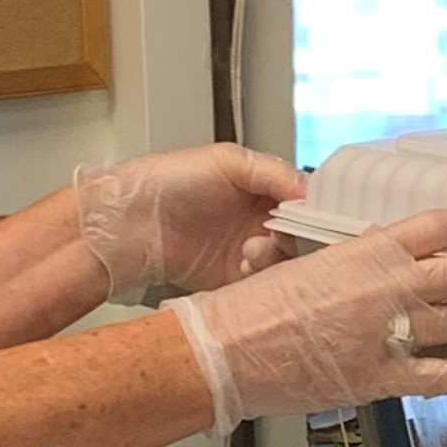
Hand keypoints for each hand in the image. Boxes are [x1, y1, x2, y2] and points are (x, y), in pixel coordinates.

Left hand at [75, 143, 308, 296]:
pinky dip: (261, 279)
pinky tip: (244, 268)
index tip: (315, 217)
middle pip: (299, 235)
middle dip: (294, 237)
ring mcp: (246, 251)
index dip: (312, 210)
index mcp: (261, 188)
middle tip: (276, 235)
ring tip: (250, 252)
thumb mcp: (226, 161)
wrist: (130, 222)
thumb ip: (271, 172)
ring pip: (284, 262)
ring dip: (275, 258)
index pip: (302, 201)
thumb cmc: (170, 180)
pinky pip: (262, 286)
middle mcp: (257, 220)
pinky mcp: (232, 280)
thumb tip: (308, 189)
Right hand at [170, 208, 446, 432]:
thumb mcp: (305, 265)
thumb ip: (351, 267)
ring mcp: (384, 334)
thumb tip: (382, 266)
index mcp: (363, 252)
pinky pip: (434, 375)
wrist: (221, 351)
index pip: (437, 227)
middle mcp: (383, 288)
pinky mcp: (376, 377)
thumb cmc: (249, 308)